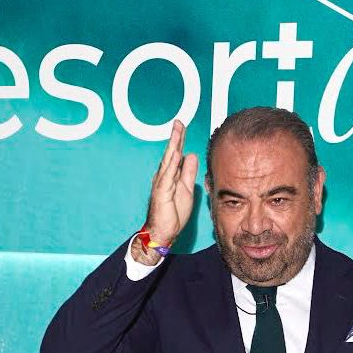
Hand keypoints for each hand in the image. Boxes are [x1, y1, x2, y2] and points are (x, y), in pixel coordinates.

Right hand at [132, 119, 198, 265]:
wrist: (163, 230)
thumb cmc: (173, 212)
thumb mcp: (186, 189)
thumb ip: (188, 173)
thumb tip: (190, 155)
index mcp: (171, 175)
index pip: (176, 155)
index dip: (180, 141)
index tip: (182, 127)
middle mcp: (164, 176)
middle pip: (172, 153)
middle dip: (176, 137)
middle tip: (179, 122)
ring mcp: (162, 183)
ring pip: (169, 160)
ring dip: (173, 145)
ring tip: (177, 132)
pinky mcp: (162, 191)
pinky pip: (168, 175)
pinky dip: (171, 164)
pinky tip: (175, 153)